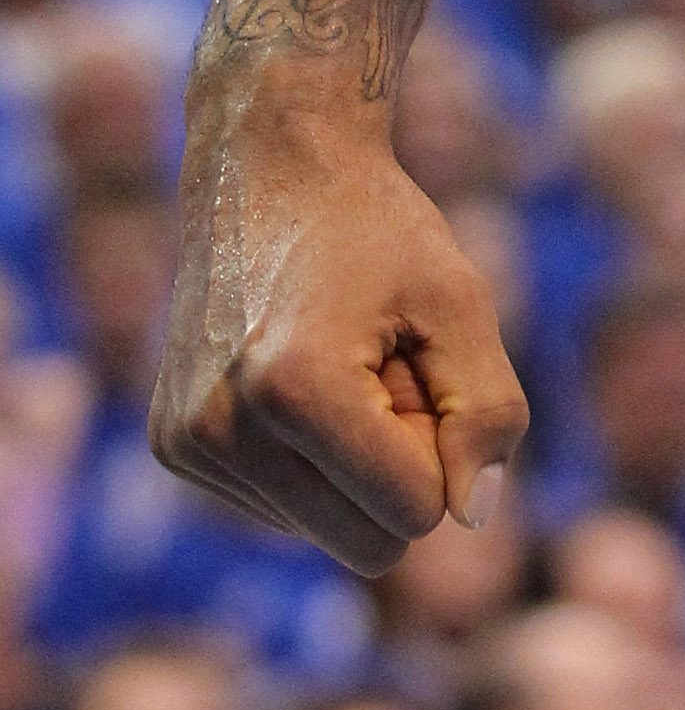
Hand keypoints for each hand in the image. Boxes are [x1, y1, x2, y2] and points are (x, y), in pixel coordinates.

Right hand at [152, 73, 527, 573]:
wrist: (270, 164)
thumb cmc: (378, 228)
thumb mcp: (461, 298)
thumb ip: (487, 411)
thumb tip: (471, 517)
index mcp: (293, 390)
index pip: (414, 514)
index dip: (444, 444)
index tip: (418, 361)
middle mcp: (221, 432)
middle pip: (369, 545)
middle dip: (399, 465)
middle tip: (383, 366)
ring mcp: (186, 447)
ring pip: (325, 533)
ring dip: (353, 459)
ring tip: (338, 360)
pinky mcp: (172, 449)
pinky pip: (283, 510)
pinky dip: (311, 458)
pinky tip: (298, 375)